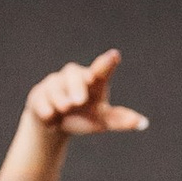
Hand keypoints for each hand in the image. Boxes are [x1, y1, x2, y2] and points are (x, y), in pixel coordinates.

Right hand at [23, 50, 147, 142]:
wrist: (55, 124)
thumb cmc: (84, 117)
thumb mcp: (102, 120)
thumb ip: (120, 120)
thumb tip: (143, 123)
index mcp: (93, 81)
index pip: (101, 69)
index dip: (107, 62)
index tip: (114, 56)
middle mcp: (74, 77)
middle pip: (74, 75)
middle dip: (75, 87)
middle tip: (77, 102)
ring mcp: (55, 82)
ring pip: (55, 88)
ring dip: (60, 101)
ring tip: (63, 111)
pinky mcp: (39, 92)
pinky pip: (41, 99)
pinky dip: (46, 111)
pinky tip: (51, 119)